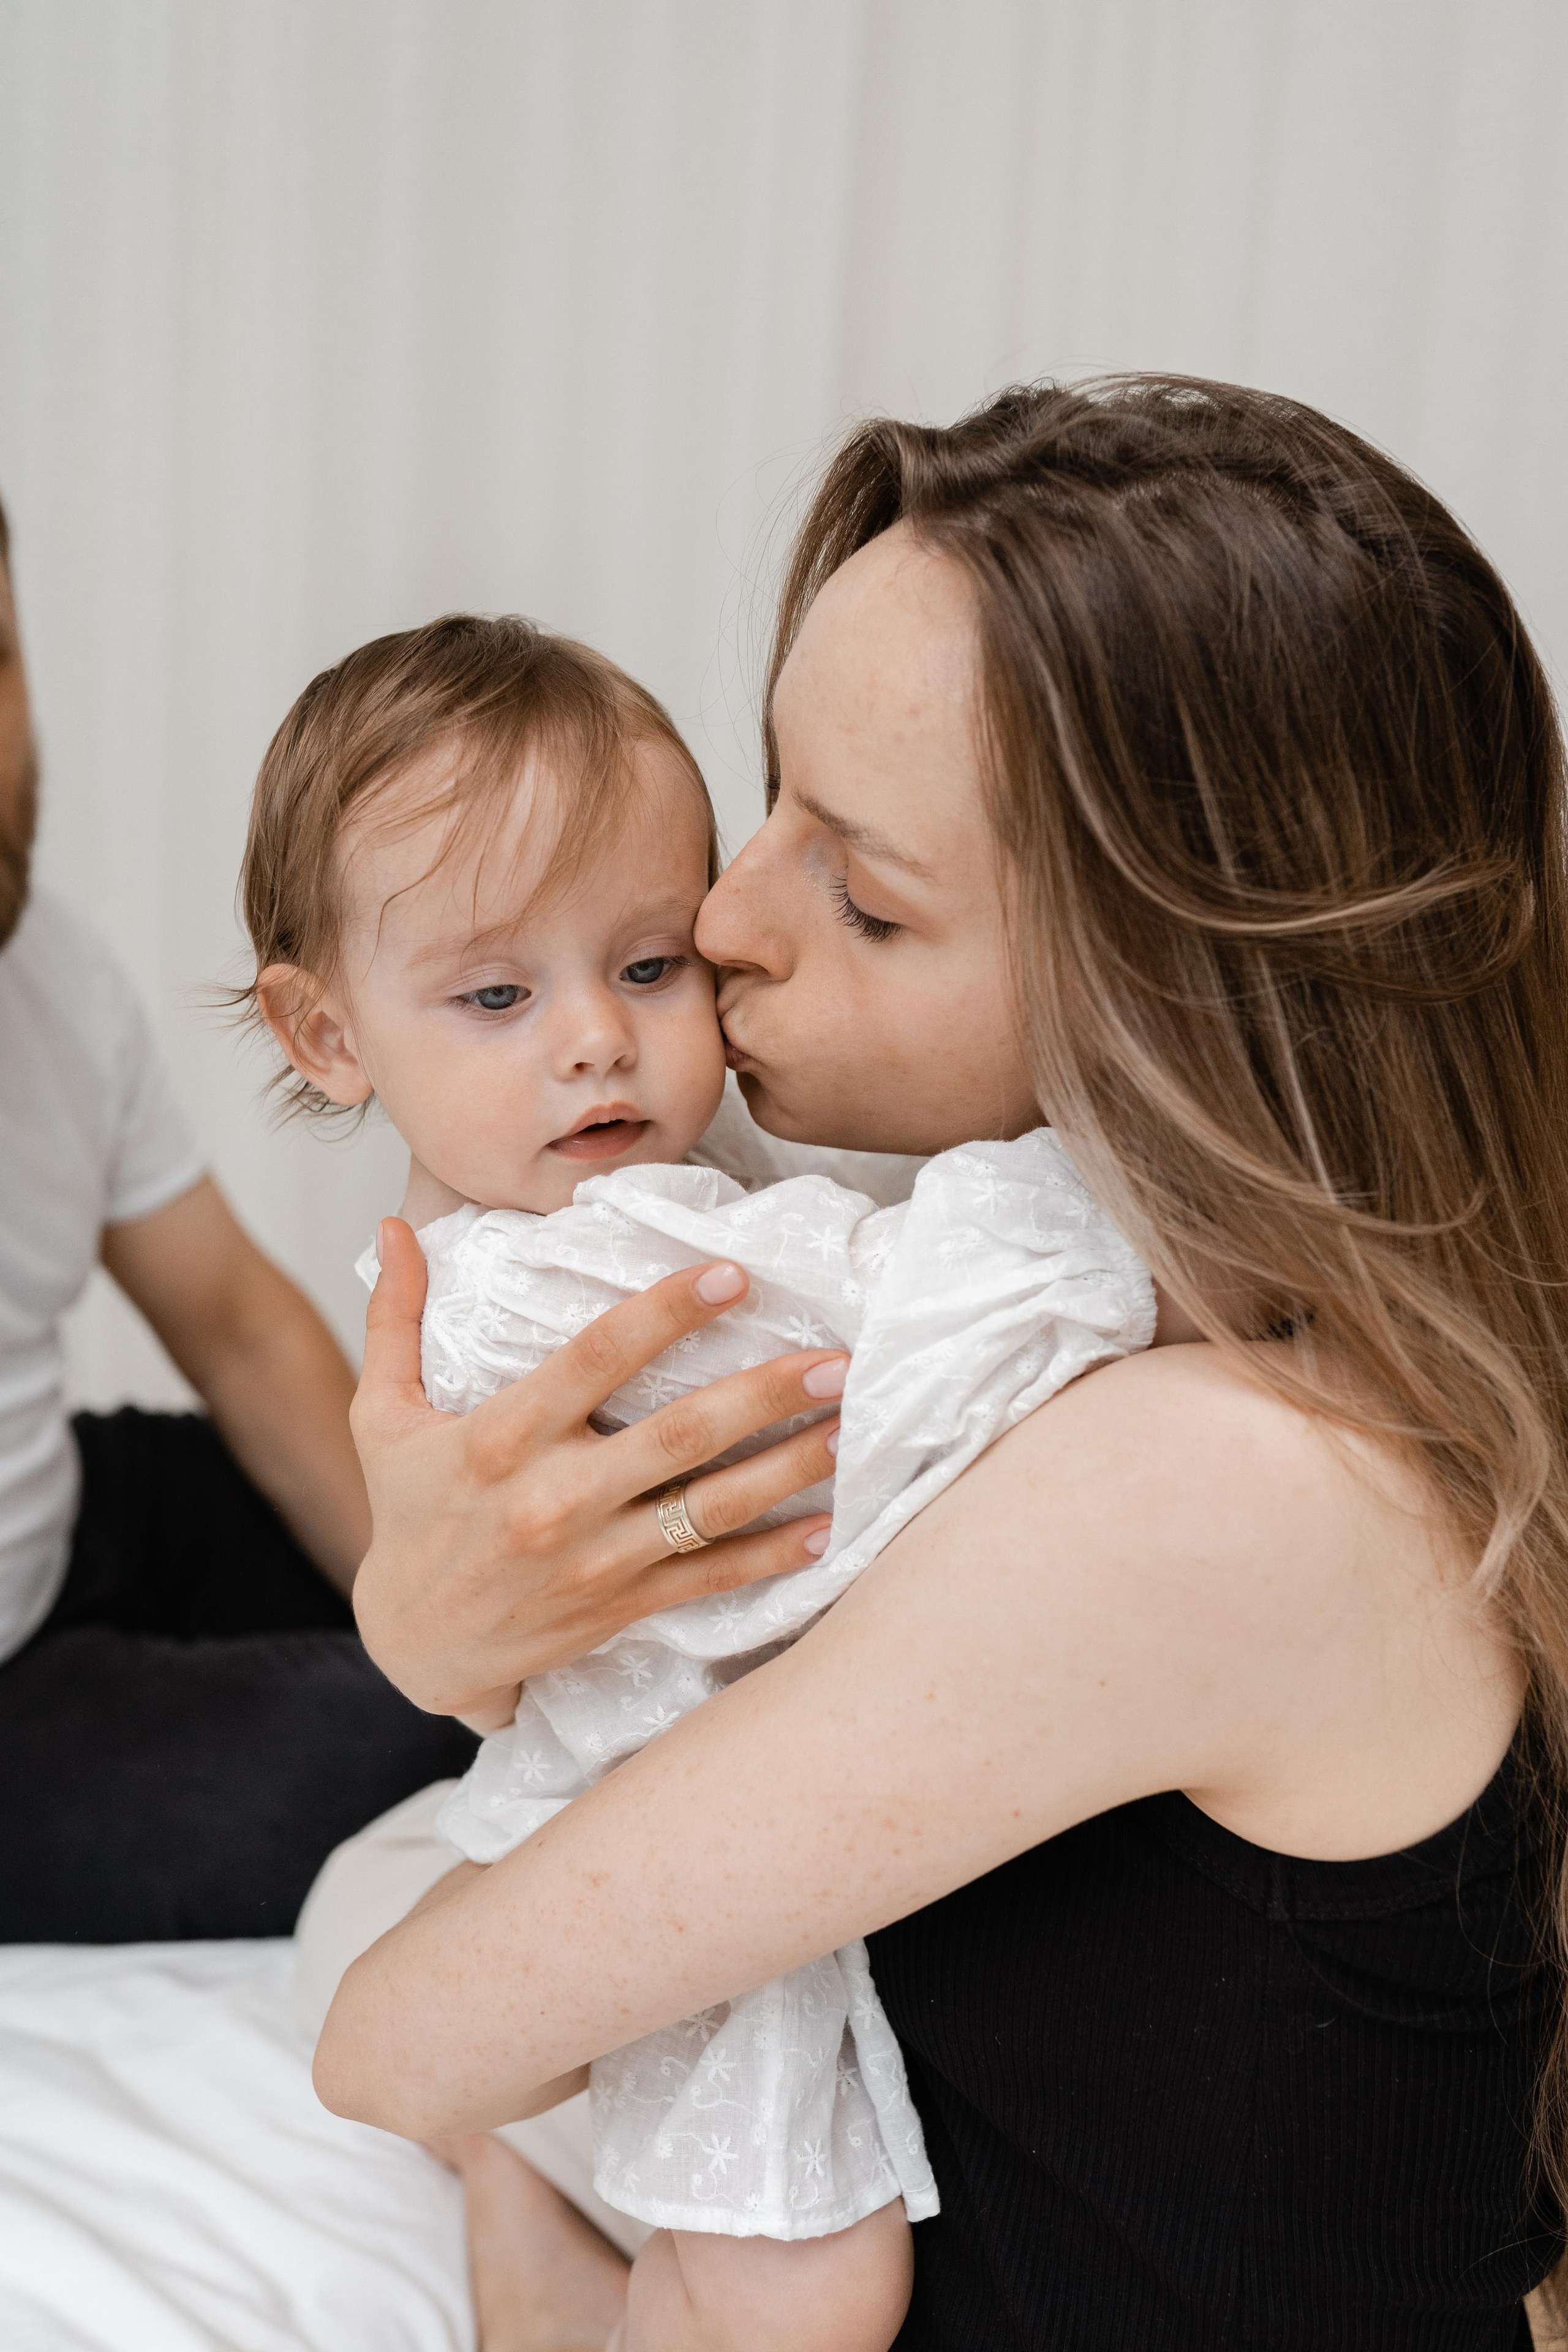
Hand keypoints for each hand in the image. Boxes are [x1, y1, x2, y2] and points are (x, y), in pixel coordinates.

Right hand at [349, 1219, 844, 1716]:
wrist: (413, 1644)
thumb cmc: (407, 1516)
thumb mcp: (381, 1415)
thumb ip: (396, 1319)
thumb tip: (391, 1227)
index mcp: (502, 1437)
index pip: (595, 1358)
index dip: (666, 1313)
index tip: (731, 1274)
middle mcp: (554, 1498)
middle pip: (678, 1435)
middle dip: (764, 1394)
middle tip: (835, 1358)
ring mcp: (595, 1560)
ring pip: (709, 1510)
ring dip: (788, 1468)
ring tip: (850, 1427)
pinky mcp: (621, 1607)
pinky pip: (710, 1580)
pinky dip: (772, 1556)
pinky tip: (826, 1527)